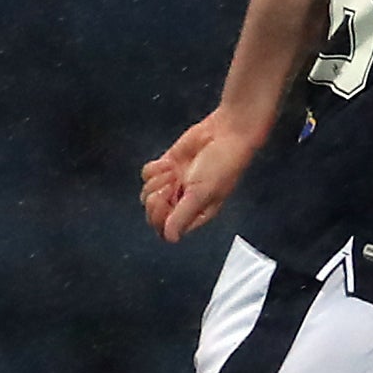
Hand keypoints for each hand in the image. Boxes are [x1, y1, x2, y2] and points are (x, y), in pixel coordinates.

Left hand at [140, 110, 260, 243]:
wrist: (225, 134)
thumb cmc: (223, 165)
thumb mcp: (202, 194)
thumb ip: (183, 216)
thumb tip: (170, 238)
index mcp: (196, 213)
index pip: (167, 230)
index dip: (160, 219)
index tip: (166, 203)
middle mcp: (183, 201)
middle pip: (153, 213)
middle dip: (156, 200)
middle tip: (170, 186)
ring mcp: (174, 184)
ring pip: (147, 193)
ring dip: (156, 182)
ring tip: (172, 173)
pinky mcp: (167, 166)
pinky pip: (147, 174)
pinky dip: (155, 169)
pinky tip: (169, 164)